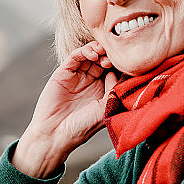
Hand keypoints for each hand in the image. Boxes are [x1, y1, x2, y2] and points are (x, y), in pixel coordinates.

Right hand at [13, 41, 116, 177]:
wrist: (56, 134)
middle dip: (110, 55)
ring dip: (98, 49)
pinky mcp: (64, 72)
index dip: (120, 64)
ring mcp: (77, 76)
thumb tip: (116, 71)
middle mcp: (91, 81)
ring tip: (103, 53)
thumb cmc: (82, 126)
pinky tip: (92, 54)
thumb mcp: (105, 108)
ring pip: (90, 55)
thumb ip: (113, 89)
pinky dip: (84, 51)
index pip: (114, 70)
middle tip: (114, 57)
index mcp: (103, 90)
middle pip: (103, 59)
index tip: (127, 63)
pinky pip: (75, 56)